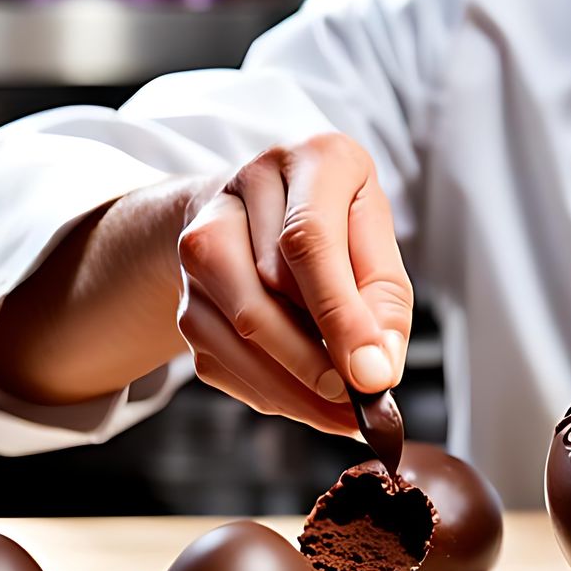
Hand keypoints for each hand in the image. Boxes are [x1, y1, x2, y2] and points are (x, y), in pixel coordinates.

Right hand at [174, 132, 412, 435]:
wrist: (268, 209)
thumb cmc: (341, 225)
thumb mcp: (378, 246)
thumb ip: (384, 304)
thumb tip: (376, 371)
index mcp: (312, 159)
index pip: (310, 242)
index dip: (340, 316)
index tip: (370, 377)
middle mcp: (247, 187)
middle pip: (265, 292)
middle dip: (314, 363)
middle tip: (357, 405)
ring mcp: (202, 239)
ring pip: (237, 332)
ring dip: (293, 388)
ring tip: (342, 411)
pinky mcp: (186, 293)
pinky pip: (223, 360)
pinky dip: (271, 391)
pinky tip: (306, 395)